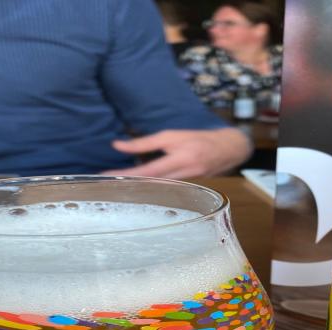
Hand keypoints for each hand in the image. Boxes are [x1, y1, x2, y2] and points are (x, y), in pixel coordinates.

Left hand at [101, 128, 251, 178]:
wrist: (228, 150)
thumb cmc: (198, 139)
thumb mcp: (171, 135)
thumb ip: (144, 143)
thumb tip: (118, 145)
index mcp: (180, 158)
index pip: (147, 171)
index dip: (127, 175)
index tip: (107, 176)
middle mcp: (183, 174)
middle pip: (150, 184)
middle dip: (128, 186)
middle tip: (104, 187)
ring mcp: (187, 184)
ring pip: (157, 190)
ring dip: (137, 190)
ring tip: (116, 190)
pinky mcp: (188, 189)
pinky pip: (164, 190)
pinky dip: (149, 190)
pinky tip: (137, 191)